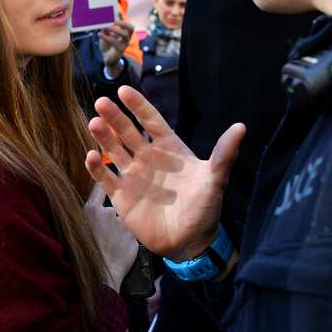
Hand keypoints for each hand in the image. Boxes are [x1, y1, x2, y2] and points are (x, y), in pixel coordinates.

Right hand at [85, 86, 245, 260]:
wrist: (191, 242)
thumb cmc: (205, 208)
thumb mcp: (215, 179)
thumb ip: (224, 153)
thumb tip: (241, 128)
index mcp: (169, 149)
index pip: (151, 121)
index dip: (138, 105)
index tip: (124, 90)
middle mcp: (148, 158)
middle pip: (128, 132)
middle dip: (115, 117)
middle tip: (102, 102)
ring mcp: (133, 176)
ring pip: (114, 150)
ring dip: (104, 137)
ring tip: (94, 123)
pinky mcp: (122, 196)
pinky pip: (105, 178)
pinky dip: (96, 167)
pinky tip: (91, 156)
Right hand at [85, 183, 138, 290]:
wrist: (100, 278)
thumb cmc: (81, 255)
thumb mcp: (74, 230)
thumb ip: (82, 217)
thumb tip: (84, 210)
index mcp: (91, 209)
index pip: (97, 188)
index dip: (101, 182)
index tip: (104, 178)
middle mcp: (109, 212)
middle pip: (111, 207)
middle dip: (109, 216)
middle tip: (103, 231)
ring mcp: (123, 224)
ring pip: (121, 222)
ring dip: (117, 229)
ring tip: (110, 245)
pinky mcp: (134, 237)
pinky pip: (129, 234)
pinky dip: (125, 240)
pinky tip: (118, 250)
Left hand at [97, 20, 134, 67]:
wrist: (106, 57)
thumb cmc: (107, 44)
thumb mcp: (105, 34)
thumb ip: (106, 27)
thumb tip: (103, 19)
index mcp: (124, 33)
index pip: (127, 24)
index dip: (123, 18)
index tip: (117, 12)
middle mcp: (127, 38)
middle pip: (130, 28)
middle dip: (123, 23)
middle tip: (114, 21)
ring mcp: (125, 44)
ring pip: (125, 35)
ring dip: (115, 29)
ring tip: (106, 27)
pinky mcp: (120, 50)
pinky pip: (115, 42)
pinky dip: (107, 37)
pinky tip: (100, 34)